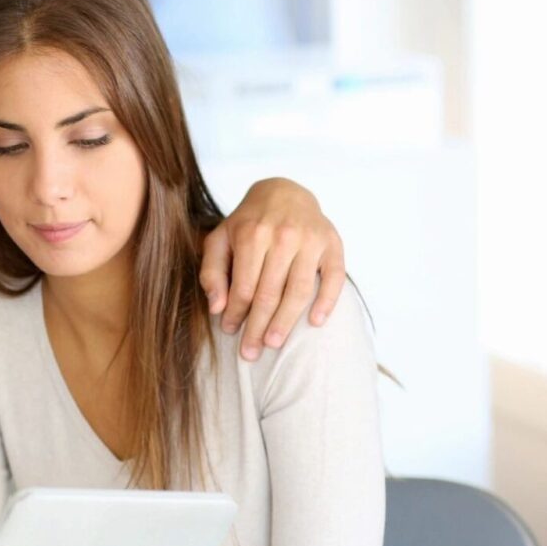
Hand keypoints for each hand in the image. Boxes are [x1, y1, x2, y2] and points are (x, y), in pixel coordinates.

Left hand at [200, 178, 345, 360]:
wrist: (284, 192)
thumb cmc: (247, 224)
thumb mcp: (219, 240)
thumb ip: (212, 272)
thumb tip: (216, 308)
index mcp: (252, 235)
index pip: (244, 287)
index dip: (236, 313)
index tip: (229, 331)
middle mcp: (283, 236)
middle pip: (270, 293)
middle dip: (258, 327)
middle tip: (250, 353)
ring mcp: (311, 239)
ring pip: (300, 290)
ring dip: (286, 321)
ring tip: (273, 344)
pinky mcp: (333, 243)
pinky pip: (335, 277)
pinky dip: (327, 301)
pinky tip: (315, 322)